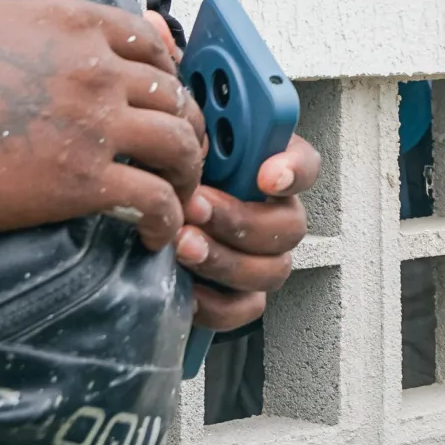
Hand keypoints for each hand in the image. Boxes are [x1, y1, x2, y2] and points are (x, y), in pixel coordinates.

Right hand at [0, 0, 203, 247]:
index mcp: (78, 23)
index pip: (155, 44)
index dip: (166, 73)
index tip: (161, 99)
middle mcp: (99, 69)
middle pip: (175, 96)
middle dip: (184, 125)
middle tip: (177, 152)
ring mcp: (95, 125)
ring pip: (179, 146)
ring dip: (187, 173)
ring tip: (178, 195)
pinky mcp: (81, 181)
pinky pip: (152, 198)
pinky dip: (164, 217)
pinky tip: (154, 234)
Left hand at [178, 135, 320, 331]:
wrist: (140, 213)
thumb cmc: (162, 172)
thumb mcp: (178, 142)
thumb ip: (203, 135)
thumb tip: (206, 140)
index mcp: (266, 168)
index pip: (305, 165)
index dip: (293, 172)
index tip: (267, 176)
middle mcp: (274, 214)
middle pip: (290, 226)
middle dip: (240, 220)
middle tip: (195, 207)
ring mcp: (262, 258)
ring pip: (272, 270)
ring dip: (225, 259)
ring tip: (182, 245)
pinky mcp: (239, 295)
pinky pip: (246, 308)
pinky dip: (216, 303)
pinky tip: (186, 286)